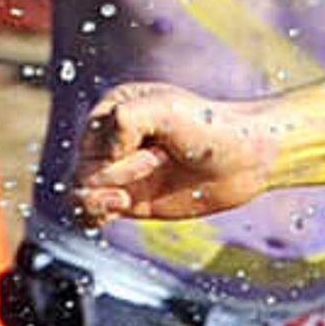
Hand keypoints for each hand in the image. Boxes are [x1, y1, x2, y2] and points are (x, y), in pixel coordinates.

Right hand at [74, 80, 273, 220]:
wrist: (245, 159)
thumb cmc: (209, 127)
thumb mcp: (165, 110)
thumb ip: (125, 121)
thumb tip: (101, 153)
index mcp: (114, 111)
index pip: (89, 141)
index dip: (116, 153)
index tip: (158, 149)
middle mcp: (112, 141)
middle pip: (83, 168)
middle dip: (118, 173)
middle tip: (160, 161)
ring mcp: (120, 172)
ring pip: (78, 192)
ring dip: (101, 198)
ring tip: (126, 198)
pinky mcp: (129, 200)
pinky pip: (90, 212)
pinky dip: (94, 215)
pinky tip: (118, 208)